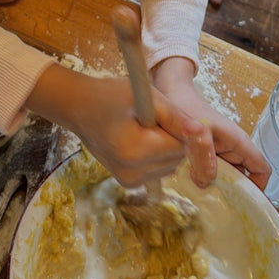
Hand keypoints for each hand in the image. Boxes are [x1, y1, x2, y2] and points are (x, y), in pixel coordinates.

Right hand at [25, 62, 196, 188]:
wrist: (78, 108)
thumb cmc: (110, 96)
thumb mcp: (146, 97)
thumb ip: (175, 116)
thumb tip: (201, 131)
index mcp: (136, 151)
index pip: (179, 146)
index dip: (175, 127)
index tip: (159, 112)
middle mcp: (132, 173)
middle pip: (176, 158)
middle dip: (170, 138)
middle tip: (148, 119)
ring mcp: (129, 181)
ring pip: (169, 166)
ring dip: (164, 148)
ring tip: (141, 128)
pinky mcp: (127, 183)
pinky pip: (157, 170)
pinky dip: (154, 156)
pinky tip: (137, 140)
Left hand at [152, 56, 270, 190]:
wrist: (170, 96)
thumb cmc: (188, 108)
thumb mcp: (198, 131)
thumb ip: (204, 155)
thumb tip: (207, 181)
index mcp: (239, 144)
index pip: (262, 170)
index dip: (259, 188)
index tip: (244, 202)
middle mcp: (233, 150)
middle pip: (244, 179)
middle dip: (234, 193)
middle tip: (218, 206)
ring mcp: (220, 153)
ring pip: (227, 178)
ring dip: (217, 189)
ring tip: (203, 200)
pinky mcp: (206, 156)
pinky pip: (212, 173)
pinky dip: (205, 181)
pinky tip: (191, 188)